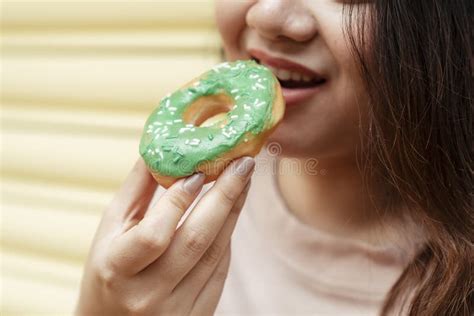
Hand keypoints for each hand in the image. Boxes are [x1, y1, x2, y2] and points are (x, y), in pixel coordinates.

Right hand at [76, 156, 253, 315]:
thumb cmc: (108, 270)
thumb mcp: (110, 230)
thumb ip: (135, 190)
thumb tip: (160, 147)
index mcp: (117, 269)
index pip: (154, 234)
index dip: (178, 200)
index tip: (200, 171)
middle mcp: (148, 294)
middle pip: (196, 241)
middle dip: (224, 196)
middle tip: (243, 164)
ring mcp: (176, 310)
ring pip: (215, 254)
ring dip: (233, 213)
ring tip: (243, 181)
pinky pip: (220, 272)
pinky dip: (227, 238)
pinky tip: (231, 214)